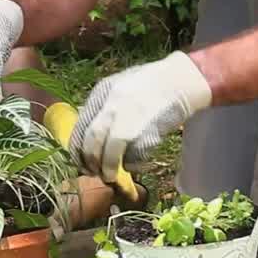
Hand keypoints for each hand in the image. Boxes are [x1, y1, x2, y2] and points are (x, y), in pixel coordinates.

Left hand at [70, 51, 211, 182]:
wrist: (180, 81)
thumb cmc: (150, 85)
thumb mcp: (120, 87)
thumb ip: (103, 106)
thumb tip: (89, 135)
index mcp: (102, 92)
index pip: (80, 128)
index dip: (77, 150)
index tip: (81, 162)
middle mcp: (111, 105)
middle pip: (92, 143)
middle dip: (91, 163)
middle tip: (94, 172)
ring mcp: (128, 119)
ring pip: (109, 154)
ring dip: (108, 169)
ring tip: (110, 176)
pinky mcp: (146, 132)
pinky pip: (132, 156)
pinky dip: (130, 164)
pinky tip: (134, 164)